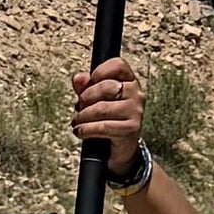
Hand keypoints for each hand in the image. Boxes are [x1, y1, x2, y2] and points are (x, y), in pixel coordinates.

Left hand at [73, 53, 145, 168]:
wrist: (121, 147)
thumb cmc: (108, 118)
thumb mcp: (95, 99)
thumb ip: (85, 86)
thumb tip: (78, 78)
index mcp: (130, 80)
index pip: (118, 65)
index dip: (99, 72)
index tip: (89, 82)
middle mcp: (136, 93)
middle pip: (106, 87)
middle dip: (86, 98)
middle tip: (78, 108)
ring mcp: (135, 111)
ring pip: (102, 108)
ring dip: (83, 116)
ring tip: (77, 121)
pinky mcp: (131, 129)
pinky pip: (103, 126)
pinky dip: (86, 129)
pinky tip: (80, 131)